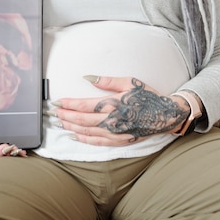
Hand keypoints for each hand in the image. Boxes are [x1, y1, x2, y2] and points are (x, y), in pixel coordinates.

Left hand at [49, 76, 189, 145]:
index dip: (69, 104)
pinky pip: (98, 142)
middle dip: (66, 116)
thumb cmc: (148, 95)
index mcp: (114, 104)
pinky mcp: (120, 141)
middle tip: (52, 113)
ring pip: (88, 132)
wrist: (166, 114)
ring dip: (72, 128)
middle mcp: (113, 121)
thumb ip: (107, 81)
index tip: (57, 101)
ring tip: (60, 123)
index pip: (85, 105)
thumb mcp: (129, 82)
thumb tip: (87, 78)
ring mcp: (116, 133)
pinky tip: (75, 136)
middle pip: (83, 120)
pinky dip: (85, 139)